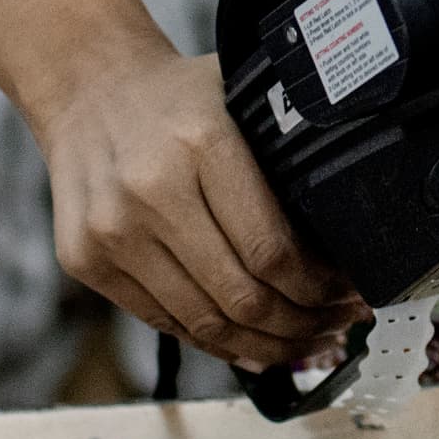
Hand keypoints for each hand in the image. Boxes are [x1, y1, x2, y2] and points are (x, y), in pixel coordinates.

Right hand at [38, 44, 364, 371]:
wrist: (87, 91)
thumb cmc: (176, 98)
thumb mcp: (242, 99)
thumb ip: (289, 154)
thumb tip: (353, 231)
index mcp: (202, 142)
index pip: (272, 249)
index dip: (321, 288)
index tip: (352, 293)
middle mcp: (150, 190)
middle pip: (243, 297)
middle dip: (304, 325)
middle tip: (337, 325)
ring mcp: (112, 231)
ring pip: (205, 323)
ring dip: (265, 346)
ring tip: (304, 344)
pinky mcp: (86, 261)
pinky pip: (165, 322)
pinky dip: (215, 343)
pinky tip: (251, 344)